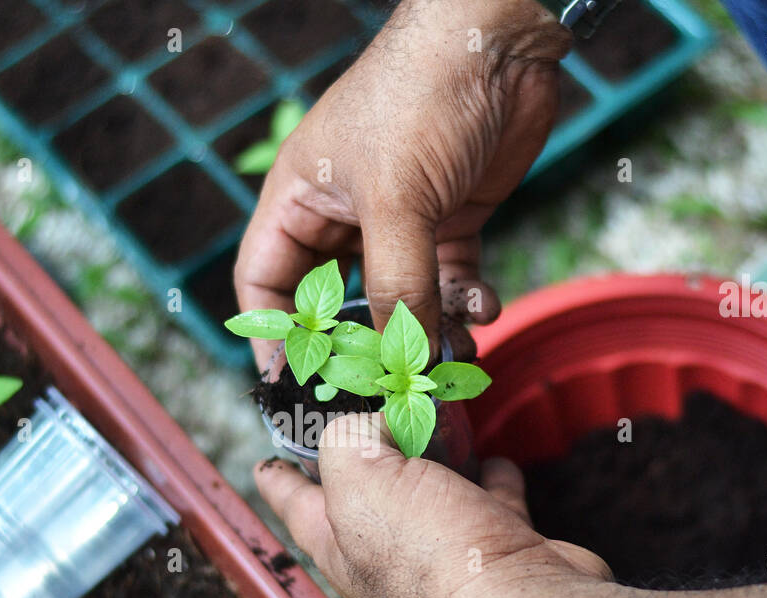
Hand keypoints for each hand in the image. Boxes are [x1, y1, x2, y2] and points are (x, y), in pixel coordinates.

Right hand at [234, 0, 571, 369]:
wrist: (501, 42)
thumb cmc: (422, 97)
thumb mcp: (396, 201)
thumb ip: (396, 286)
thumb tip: (401, 361)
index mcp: (300, 199)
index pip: (266, 282)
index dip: (276, 335)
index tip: (294, 384)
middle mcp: (343, 213)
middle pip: (338, 302)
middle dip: (363, 345)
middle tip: (384, 387)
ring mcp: (399, 219)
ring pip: (401, 298)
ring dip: (425, 331)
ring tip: (452, 353)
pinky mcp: (450, 219)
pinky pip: (448, 281)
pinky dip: (464, 303)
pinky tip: (484, 309)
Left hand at [254, 414, 610, 597]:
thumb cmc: (432, 552)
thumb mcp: (360, 478)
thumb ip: (349, 438)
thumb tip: (377, 425)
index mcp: (339, 548)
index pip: (293, 504)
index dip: (278, 478)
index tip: (266, 463)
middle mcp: (385, 563)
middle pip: (364, 499)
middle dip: (365, 457)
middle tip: (369, 416)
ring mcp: (444, 562)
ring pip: (429, 500)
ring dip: (432, 463)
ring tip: (433, 426)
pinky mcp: (497, 556)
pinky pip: (489, 506)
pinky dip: (491, 480)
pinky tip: (493, 460)